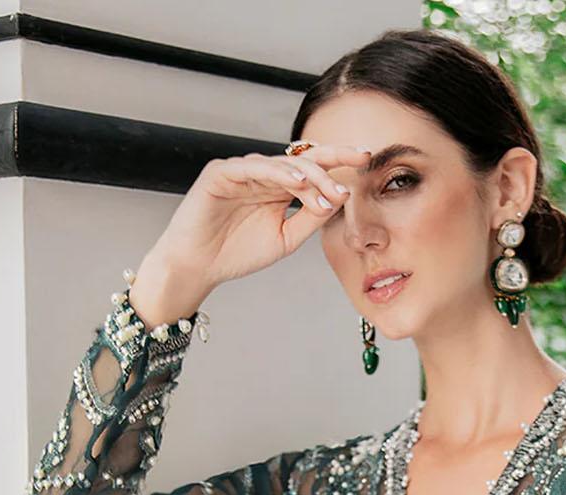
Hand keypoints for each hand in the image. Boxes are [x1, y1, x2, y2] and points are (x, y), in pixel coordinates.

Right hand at [129, 142, 372, 319]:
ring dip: (309, 176)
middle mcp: (263, 174)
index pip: (313, 168)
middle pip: (302, 159)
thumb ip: (310, 217)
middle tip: (357, 165)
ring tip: (330, 191)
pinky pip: (253, 167)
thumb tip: (339, 196)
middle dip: (332, 160)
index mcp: (279, 188)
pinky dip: (277, 173)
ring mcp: (241, 170)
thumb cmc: (237, 252)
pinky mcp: (221, 172)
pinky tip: (297, 182)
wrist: (198, 266)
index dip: (338, 160)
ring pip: (281, 163)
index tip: (367, 158)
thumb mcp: (286, 238)